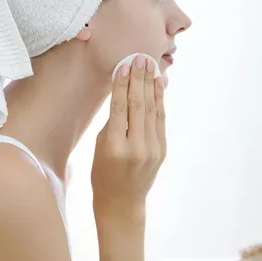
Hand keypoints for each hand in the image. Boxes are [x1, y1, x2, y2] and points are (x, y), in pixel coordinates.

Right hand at [91, 54, 166, 214]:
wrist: (122, 203)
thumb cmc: (103, 174)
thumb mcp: (99, 148)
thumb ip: (113, 123)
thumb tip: (125, 93)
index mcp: (114, 147)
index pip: (120, 108)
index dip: (122, 84)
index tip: (125, 65)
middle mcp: (136, 147)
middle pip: (139, 106)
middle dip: (139, 79)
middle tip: (140, 57)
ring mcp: (152, 150)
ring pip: (152, 110)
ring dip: (151, 85)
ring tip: (150, 65)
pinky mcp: (162, 150)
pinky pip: (160, 120)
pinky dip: (160, 100)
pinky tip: (158, 85)